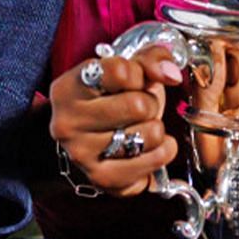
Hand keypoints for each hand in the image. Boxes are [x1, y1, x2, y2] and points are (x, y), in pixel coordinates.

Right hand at [48, 46, 182, 194]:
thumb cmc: (110, 100)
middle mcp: (67, 122)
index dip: (137, 74)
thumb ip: (150, 60)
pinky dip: (163, 150)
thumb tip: (170, 74)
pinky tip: (149, 146)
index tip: (132, 81)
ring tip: (139, 127)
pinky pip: (156, 159)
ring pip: (150, 133)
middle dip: (149, 103)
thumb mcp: (126, 70)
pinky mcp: (103, 178)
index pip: (121, 72)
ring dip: (155, 128)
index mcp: (67, 88)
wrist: (91, 142)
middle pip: (138, 105)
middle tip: (138, 107)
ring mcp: (82, 154)